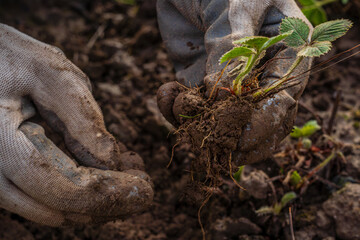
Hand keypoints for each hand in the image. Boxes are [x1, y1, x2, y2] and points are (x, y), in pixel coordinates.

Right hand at [0, 24, 152, 225]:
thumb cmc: (11, 59)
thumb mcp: (50, 75)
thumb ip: (81, 118)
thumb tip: (111, 162)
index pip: (59, 187)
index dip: (107, 195)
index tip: (144, 190)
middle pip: (56, 208)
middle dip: (108, 204)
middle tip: (143, 189)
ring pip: (49, 211)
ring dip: (94, 205)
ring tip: (128, 181)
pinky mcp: (3, 176)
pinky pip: (41, 200)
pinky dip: (76, 196)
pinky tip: (103, 179)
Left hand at [157, 0, 312, 163]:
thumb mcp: (236, 6)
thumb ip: (232, 48)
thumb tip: (221, 96)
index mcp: (287, 55)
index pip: (283, 102)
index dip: (264, 125)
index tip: (239, 138)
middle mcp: (262, 76)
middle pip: (258, 125)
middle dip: (230, 137)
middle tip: (205, 138)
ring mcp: (229, 84)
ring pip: (221, 125)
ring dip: (196, 125)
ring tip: (177, 102)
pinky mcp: (199, 84)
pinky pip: (192, 110)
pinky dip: (176, 111)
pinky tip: (166, 92)